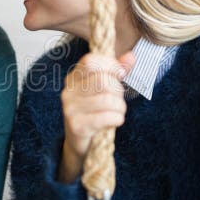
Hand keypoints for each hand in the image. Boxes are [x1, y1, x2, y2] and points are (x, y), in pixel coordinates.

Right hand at [58, 51, 134, 183]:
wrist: (80, 143)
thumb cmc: (95, 112)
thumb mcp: (105, 89)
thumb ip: (117, 71)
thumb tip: (131, 56)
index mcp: (73, 78)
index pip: (90, 61)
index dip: (110, 65)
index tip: (120, 74)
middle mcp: (68, 91)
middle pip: (103, 81)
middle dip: (118, 91)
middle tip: (118, 100)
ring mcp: (70, 109)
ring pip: (107, 99)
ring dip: (120, 107)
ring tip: (117, 112)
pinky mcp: (76, 126)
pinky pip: (106, 117)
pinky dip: (117, 118)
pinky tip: (115, 121)